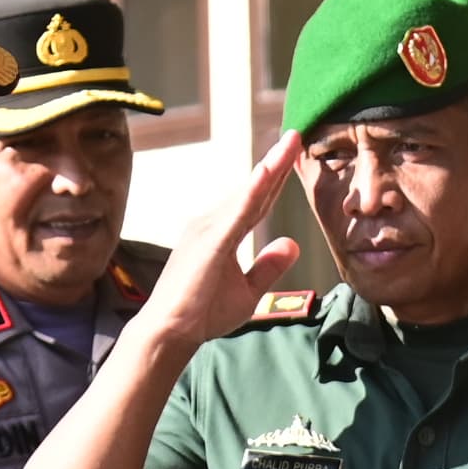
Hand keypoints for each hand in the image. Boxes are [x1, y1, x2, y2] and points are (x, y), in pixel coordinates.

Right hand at [149, 133, 308, 349]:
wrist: (171, 333)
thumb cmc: (202, 313)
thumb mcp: (247, 290)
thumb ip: (268, 265)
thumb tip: (292, 241)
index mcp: (224, 234)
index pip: (257, 202)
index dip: (276, 178)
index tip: (292, 153)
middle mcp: (214, 224)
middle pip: (254, 191)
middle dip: (276, 163)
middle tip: (295, 135)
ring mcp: (209, 230)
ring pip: (247, 195)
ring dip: (268, 169)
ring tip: (288, 144)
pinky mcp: (210, 243)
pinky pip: (237, 214)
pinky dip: (252, 192)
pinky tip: (267, 173)